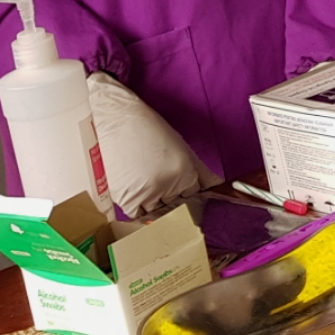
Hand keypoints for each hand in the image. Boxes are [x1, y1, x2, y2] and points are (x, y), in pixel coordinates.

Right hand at [87, 72, 212, 215]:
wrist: (116, 120)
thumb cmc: (151, 130)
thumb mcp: (183, 149)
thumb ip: (202, 173)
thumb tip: (218, 188)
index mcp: (183, 173)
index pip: (195, 197)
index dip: (191, 196)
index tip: (187, 196)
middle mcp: (165, 186)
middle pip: (176, 205)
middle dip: (175, 201)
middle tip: (167, 192)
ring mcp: (143, 193)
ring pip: (157, 212)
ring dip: (158, 207)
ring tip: (152, 192)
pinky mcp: (123, 197)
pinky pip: (137, 214)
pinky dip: (141, 211)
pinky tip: (142, 200)